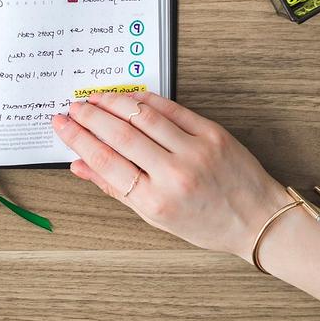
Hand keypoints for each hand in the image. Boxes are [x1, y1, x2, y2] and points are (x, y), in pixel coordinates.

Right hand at [52, 91, 289, 259]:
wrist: (257, 219)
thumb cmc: (206, 223)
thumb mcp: (154, 216)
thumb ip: (114, 187)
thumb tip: (79, 166)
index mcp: (156, 200)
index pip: (105, 161)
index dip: (78, 139)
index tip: (62, 125)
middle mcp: (174, 174)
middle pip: (119, 135)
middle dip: (89, 117)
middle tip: (73, 107)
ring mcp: (194, 150)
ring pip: (141, 115)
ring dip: (112, 102)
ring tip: (95, 98)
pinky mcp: (211, 132)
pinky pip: (170, 107)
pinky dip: (143, 98)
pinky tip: (127, 97)